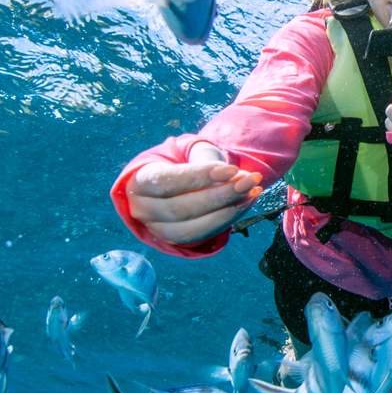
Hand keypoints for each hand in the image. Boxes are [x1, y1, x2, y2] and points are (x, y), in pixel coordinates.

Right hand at [125, 145, 262, 244]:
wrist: (177, 185)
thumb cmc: (183, 164)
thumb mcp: (189, 152)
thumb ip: (206, 159)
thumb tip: (234, 176)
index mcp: (138, 182)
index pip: (165, 182)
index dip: (199, 176)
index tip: (232, 169)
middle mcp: (142, 209)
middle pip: (180, 208)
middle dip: (220, 195)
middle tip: (250, 179)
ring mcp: (157, 229)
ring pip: (191, 228)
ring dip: (227, 210)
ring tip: (253, 190)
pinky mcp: (176, 240)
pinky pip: (203, 235)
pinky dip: (229, 218)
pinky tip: (248, 201)